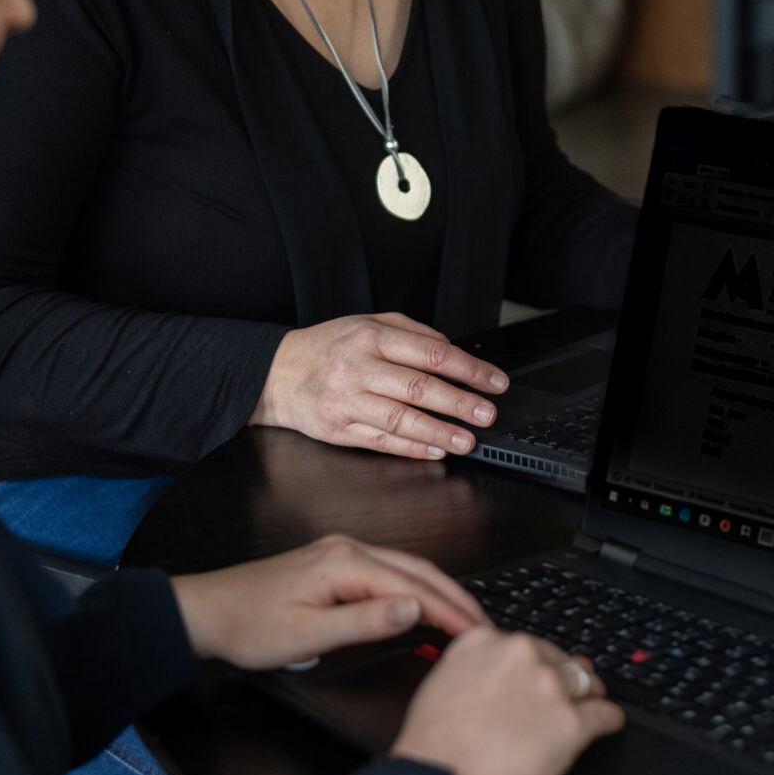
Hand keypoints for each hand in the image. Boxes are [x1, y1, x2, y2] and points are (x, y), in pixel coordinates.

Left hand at [169, 533, 487, 669]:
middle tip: (482, 626)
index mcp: (344, 562)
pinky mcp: (334, 563)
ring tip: (462, 619)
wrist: (207, 612)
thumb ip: (366, 621)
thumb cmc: (248, 625)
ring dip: (438, 591)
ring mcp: (341, 552)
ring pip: (406, 567)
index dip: (450, 610)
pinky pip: (388, 570)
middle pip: (419, 568)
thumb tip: (414, 609)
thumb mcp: (309, 634)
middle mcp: (348, 548)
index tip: (476, 632)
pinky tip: (423, 604)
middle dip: (455, 597)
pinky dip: (415, 587)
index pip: (414, 585)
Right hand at [256, 312, 509, 458]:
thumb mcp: (368, 323)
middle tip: (488, 414)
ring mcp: (347, 401)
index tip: (495, 382)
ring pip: (401, 419)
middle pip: (419, 388)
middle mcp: (359, 368)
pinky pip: (381, 441)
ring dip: (439, 432)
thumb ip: (412, 333)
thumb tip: (452, 351)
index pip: (432, 354)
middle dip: (460, 403)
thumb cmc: (330, 347)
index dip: (469, 369)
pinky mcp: (339, 429)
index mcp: (371, 336)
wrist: (278, 373)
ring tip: (467, 439)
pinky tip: (434, 450)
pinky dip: (411, 448)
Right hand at [392, 627, 623, 774]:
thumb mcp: (438, 685)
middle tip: (559, 695)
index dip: (532, 664)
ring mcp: (548, 687)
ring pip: (585, 682)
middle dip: (560, 677)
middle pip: (556, 658)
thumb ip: (469, 668)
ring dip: (588, 694)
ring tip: (591, 703)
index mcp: (484, 642)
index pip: (523, 644)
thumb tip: (488, 675)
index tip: (536, 672)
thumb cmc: (434, 747)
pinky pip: (605, 714)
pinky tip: (609, 723)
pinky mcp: (571, 722)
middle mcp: (520, 656)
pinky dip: (609, 719)